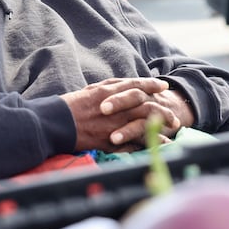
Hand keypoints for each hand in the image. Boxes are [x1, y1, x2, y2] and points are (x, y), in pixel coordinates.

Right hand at [60, 78, 181, 152]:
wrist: (54, 124)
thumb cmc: (70, 107)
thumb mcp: (90, 91)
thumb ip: (109, 88)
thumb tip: (124, 85)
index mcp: (108, 92)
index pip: (135, 85)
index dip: (151, 84)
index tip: (163, 85)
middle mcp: (114, 106)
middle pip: (146, 105)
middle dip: (163, 109)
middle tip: (173, 115)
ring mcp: (113, 123)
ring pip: (144, 123)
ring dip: (161, 126)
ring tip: (173, 129)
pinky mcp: (110, 140)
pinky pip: (135, 142)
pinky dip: (149, 143)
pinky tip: (160, 144)